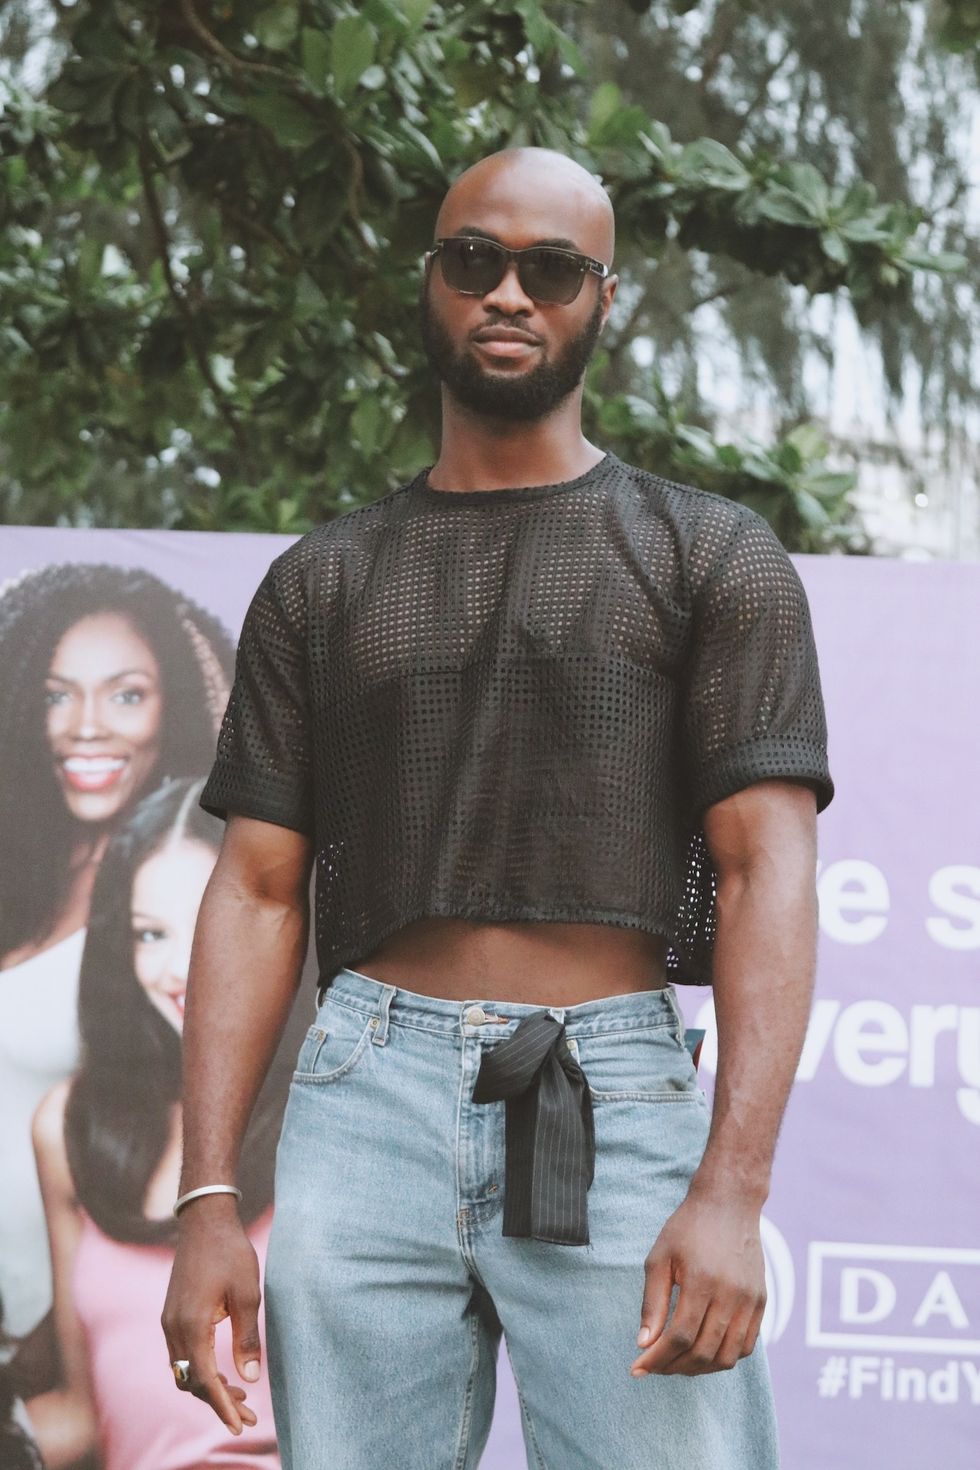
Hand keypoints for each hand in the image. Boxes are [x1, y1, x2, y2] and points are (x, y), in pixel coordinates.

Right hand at [162, 1199, 262, 1433]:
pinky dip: (200, 1369)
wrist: (204, 1221)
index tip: (240, 1425)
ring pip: (185, 1370)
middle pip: (192, 1381)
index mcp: (192, 1324)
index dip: (222, 1405)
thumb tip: (251, 1378)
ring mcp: (169, 1321)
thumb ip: (247, 1338)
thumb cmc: (230, 1253)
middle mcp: (173, 1327)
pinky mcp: (172, 1314)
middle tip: (248, 1417)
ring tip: (240, 1397)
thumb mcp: (247, 1294)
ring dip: (209, 1387)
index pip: (204, 1380)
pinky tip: (223, 1372)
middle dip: (218, 1402)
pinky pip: (182, 1355)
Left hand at [630, 1191, 765, 1376]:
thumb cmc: (689, 1227)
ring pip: (727, 1357)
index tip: (638, 1367)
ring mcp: (750, 1300)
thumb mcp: (660, 1257)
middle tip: (654, 1365)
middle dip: (674, 1367)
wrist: (730, 1202)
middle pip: (704, 1353)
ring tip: (677, 1362)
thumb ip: (652, 1303)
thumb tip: (644, 1344)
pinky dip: (724, 1358)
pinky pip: (746, 1346)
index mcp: (702, 1281)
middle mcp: (731, 1295)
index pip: (680, 1337)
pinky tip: (703, 1351)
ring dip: (699, 1369)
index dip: (658, 1358)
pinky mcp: (761, 1302)